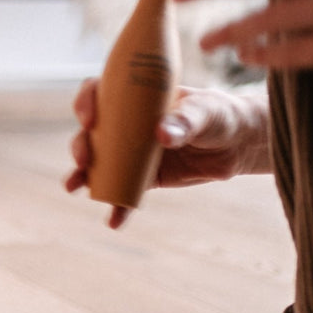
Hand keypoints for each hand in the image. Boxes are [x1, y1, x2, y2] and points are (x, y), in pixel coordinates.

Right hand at [65, 79, 270, 228]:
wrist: (239, 144)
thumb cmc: (221, 115)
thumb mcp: (205, 112)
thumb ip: (185, 121)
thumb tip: (162, 134)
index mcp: (135, 98)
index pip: (99, 92)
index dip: (87, 103)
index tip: (89, 119)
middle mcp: (126, 123)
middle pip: (91, 132)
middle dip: (80, 146)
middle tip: (84, 161)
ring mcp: (132, 151)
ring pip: (99, 163)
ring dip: (83, 176)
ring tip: (73, 186)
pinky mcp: (145, 177)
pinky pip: (123, 191)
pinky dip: (118, 206)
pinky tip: (114, 220)